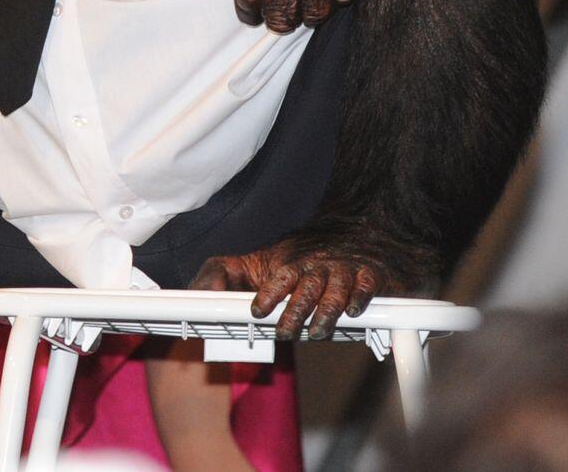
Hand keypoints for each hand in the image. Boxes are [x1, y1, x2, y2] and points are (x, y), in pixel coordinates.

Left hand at [191, 225, 425, 339]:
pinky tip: (352, 311)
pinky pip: (367, 285)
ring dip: (326, 311)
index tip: (257, 311)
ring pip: (335, 290)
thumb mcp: (256, 261)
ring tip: (316, 331)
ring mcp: (344, 271)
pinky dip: (360, 297)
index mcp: (289, 264)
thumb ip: (221, 273)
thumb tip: (197, 292)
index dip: (267, 294)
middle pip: (305, 287)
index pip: (277, 277)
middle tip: (284, 332)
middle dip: (294, 310)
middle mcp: (316, 266)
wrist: (354, 235)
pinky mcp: (370, 276)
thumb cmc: (300, 257)